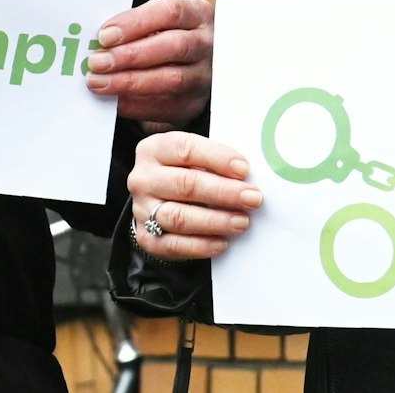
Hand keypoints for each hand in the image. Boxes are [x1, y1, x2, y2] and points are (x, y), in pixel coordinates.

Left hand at [85, 0, 211, 128]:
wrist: (192, 69)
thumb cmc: (167, 37)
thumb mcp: (160, 22)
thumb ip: (135, 26)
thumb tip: (98, 40)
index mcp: (197, 14)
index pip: (170, 12)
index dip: (135, 23)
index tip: (105, 35)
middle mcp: (206, 44)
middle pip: (173, 46)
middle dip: (130, 55)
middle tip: (97, 62)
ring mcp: (203, 76)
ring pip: (171, 80)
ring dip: (129, 82)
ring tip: (99, 82)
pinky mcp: (193, 104)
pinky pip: (165, 107)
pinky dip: (134, 104)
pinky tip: (112, 100)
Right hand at [127, 131, 260, 260]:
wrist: (158, 203)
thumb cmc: (184, 174)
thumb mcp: (194, 158)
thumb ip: (215, 161)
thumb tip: (247, 176)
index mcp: (154, 150)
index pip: (185, 148)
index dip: (217, 158)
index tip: (244, 169)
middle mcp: (144, 179)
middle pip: (185, 184)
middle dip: (223, 192)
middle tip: (252, 198)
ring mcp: (142, 210)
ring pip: (179, 217)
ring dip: (215, 221)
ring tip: (242, 222)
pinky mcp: (147, 238)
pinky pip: (174, 244)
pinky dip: (201, 245)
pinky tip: (222, 242)